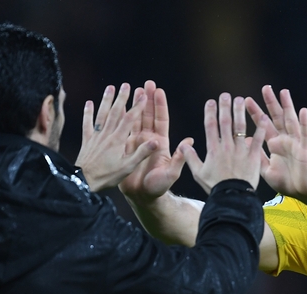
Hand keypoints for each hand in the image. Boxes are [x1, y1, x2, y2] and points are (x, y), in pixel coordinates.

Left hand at [76, 83, 157, 191]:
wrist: (83, 182)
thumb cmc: (107, 176)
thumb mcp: (127, 167)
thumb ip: (141, 153)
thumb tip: (155, 141)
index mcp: (118, 140)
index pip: (130, 119)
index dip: (137, 106)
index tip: (143, 95)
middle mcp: (107, 135)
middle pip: (115, 112)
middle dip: (122, 98)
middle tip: (126, 85)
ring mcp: (96, 136)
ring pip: (102, 114)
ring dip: (106, 100)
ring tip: (110, 87)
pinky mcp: (87, 141)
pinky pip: (87, 124)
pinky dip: (88, 113)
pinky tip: (89, 103)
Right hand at [119, 80, 188, 203]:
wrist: (142, 197)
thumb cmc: (160, 188)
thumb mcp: (172, 173)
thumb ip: (179, 157)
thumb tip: (189, 140)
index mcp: (161, 143)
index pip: (161, 120)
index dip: (160, 105)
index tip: (159, 91)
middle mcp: (150, 140)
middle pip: (148, 115)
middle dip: (148, 99)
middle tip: (147, 83)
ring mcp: (137, 143)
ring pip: (135, 120)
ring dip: (134, 105)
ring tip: (132, 89)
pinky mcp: (125, 149)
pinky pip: (122, 131)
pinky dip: (120, 119)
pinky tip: (117, 107)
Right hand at [182, 93, 265, 192]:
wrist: (231, 197)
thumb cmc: (215, 186)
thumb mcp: (198, 173)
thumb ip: (190, 157)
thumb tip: (183, 145)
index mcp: (213, 149)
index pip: (210, 125)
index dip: (210, 112)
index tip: (211, 101)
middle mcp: (226, 146)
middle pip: (225, 122)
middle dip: (225, 107)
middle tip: (226, 95)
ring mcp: (240, 150)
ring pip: (240, 127)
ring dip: (240, 112)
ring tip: (240, 100)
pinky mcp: (253, 156)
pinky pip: (258, 140)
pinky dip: (261, 129)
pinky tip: (263, 117)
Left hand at [245, 86, 306, 200]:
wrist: (303, 193)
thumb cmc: (286, 182)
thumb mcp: (266, 170)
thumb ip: (257, 156)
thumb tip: (245, 141)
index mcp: (274, 145)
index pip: (263, 125)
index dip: (256, 113)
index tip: (246, 100)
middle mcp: (285, 140)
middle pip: (277, 118)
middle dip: (271, 103)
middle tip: (264, 88)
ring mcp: (296, 143)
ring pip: (291, 121)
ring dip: (288, 107)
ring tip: (283, 92)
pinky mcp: (305, 149)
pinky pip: (305, 134)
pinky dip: (304, 123)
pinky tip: (303, 111)